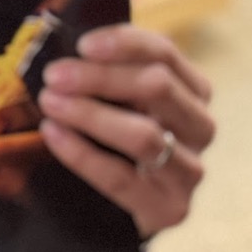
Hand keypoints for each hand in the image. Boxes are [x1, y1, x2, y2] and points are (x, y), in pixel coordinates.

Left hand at [36, 24, 213, 238]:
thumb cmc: (129, 136)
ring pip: (143, 135)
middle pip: (158, 87)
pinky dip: (81, 153)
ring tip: (50, 102)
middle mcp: (201, 126)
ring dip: (90, 114)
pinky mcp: (170, 208)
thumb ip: (117, 72)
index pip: (166, 53)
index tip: (82, 44)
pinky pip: (120, 178)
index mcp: (195, 90)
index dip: (124, 43)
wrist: (139, 205)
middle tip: (55, 75)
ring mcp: (190, 170)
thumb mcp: (132, 100)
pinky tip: (52, 133)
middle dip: (101, 77)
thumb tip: (73, 45)